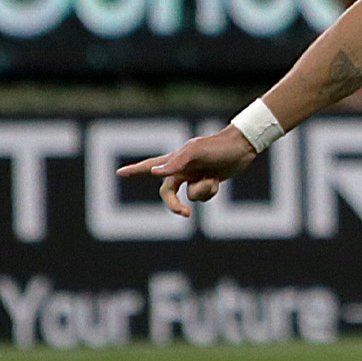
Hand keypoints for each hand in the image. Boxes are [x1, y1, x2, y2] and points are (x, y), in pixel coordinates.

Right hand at [115, 127, 257, 217]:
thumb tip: (155, 173)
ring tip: (212, 178)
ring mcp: (194, 177)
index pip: (150, 166)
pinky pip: (204, 197)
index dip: (134, 171)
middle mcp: (182, 170)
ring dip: (203, 192)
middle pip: (169, 193)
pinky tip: (218, 180)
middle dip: (175, 205)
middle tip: (185, 214)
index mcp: (174, 160)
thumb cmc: (216, 146)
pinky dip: (211, 192)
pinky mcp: (207, 182)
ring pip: (191, 197)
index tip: (119, 173)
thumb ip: (175, 163)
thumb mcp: (196, 152)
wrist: (241, 148)